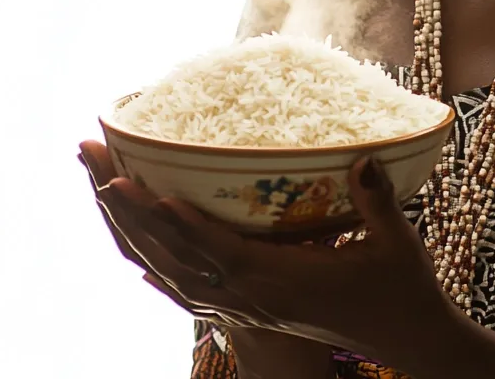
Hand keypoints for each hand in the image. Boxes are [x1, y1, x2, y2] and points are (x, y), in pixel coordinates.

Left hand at [78, 142, 458, 366]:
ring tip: (99, 188)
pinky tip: (139, 256)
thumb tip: (363, 156)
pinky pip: (188, 290)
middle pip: (173, 256)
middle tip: (90, 157)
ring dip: (131, 230)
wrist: (404, 338)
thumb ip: (375, 199)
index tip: (137, 186)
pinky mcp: (251, 309)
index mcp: (284, 281)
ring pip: (171, 272)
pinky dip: (157, 266)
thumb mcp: (396, 243)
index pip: (215, 250)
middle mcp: (254, 296)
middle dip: (126, 209)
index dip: (175, 221)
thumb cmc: (401, 289)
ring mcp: (248, 306)